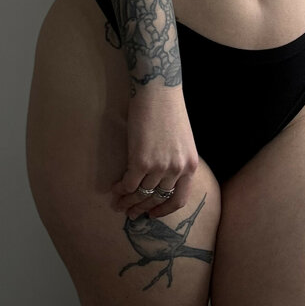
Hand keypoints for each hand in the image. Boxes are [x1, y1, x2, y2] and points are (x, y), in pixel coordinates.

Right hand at [110, 84, 198, 219]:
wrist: (159, 91)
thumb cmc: (169, 109)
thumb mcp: (181, 140)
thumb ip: (175, 159)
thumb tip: (161, 176)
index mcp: (190, 165)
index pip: (179, 199)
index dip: (164, 209)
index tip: (153, 213)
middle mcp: (177, 170)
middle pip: (157, 198)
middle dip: (141, 209)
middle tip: (130, 214)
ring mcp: (160, 167)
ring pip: (141, 194)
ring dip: (127, 202)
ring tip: (117, 205)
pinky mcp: (141, 162)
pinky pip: (129, 184)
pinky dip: (120, 190)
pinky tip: (114, 189)